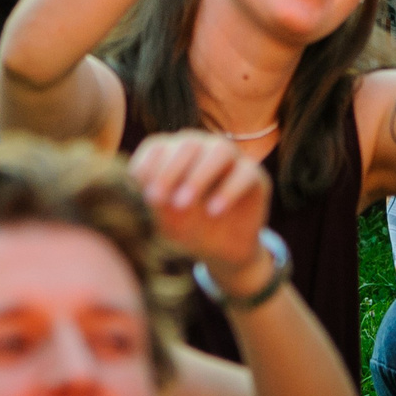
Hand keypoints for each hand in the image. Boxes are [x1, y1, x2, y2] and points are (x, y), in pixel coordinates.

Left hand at [130, 133, 272, 284]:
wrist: (221, 252)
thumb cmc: (186, 227)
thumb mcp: (165, 219)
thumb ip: (155, 202)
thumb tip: (140, 189)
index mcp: (174, 152)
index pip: (158, 146)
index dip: (148, 166)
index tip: (140, 194)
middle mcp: (202, 147)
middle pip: (187, 143)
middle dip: (170, 171)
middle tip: (158, 200)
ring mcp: (231, 158)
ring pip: (218, 149)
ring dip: (198, 175)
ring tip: (183, 203)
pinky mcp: (255, 175)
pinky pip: (245, 173)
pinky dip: (228, 190)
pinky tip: (214, 211)